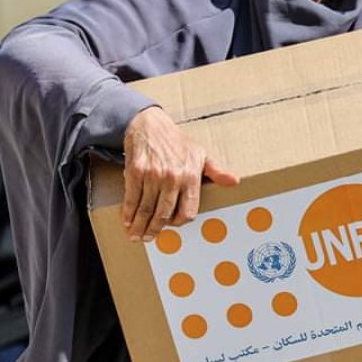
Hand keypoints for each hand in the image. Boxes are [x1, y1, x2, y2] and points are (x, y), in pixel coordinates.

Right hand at [122, 106, 238, 241]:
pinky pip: (131, 198)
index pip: (187, 211)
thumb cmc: (177, 142)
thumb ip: (216, 172)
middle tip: (148, 238)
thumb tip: (235, 182)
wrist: (150, 123)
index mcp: (191, 177)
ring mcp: (153, 174)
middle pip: (163, 214)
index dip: (178, 222)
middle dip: (154, 230)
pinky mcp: (135, 171)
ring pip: (146, 208)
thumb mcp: (201, 155)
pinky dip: (128, 212)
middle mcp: (173, 177)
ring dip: (139, 225)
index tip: (171, 226)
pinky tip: (126, 220)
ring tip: (136, 235)